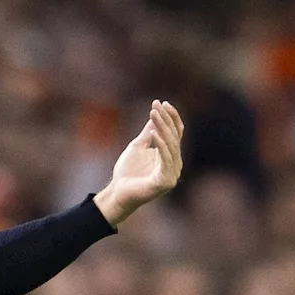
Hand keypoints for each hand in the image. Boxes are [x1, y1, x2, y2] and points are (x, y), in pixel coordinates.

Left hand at [93, 100, 183, 227]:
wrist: (118, 192)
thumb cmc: (127, 172)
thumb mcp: (137, 146)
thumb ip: (148, 133)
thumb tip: (155, 115)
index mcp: (170, 155)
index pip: (175, 133)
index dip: (170, 117)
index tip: (161, 102)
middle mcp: (174, 164)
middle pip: (174, 137)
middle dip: (165, 119)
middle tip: (156, 106)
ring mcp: (172, 174)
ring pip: (171, 146)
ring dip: (162, 128)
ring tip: (153, 114)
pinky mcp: (165, 182)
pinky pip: (166, 160)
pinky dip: (161, 145)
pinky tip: (154, 133)